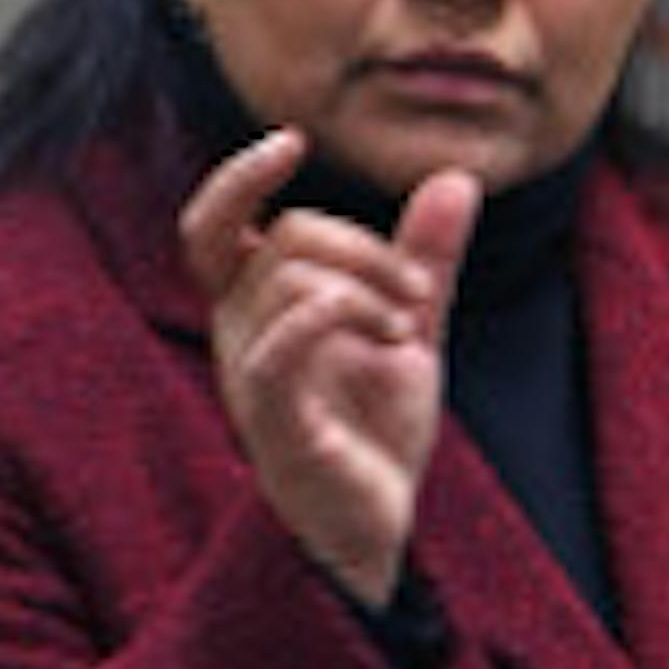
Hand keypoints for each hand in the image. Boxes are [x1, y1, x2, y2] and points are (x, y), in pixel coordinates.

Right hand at [180, 130, 479, 609]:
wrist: (376, 527)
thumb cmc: (372, 432)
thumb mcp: (409, 328)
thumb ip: (424, 258)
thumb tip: (456, 178)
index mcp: (258, 308)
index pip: (212, 225)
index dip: (239, 177)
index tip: (292, 140)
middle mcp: (241, 336)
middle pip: (280, 239)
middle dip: (361, 244)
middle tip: (418, 292)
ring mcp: (253, 380)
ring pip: (286, 281)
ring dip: (367, 288)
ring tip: (408, 329)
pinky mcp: (276, 424)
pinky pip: (277, 350)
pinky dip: (327, 318)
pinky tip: (389, 332)